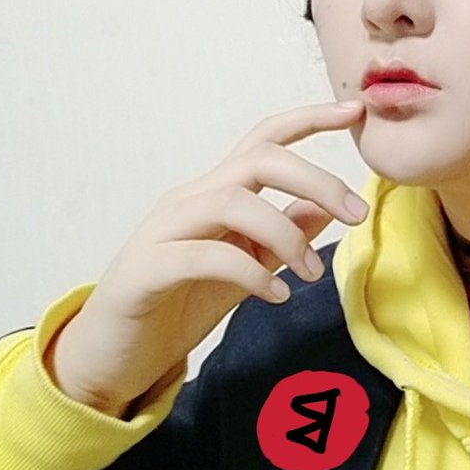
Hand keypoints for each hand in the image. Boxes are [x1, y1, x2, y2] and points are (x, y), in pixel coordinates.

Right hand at [44, 99, 367, 416]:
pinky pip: (204, 255)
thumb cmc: (177, 305)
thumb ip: (280, 238)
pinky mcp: (145, 270)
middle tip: (356, 214)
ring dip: (286, 234)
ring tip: (311, 273)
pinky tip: (276, 294)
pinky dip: (250, 271)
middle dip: (316, 178)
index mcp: (215, 194)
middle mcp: (188, 200)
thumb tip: (324, 208)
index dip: (309, 119)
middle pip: (258, 160)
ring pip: (233, 201)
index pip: (264, 140)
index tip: (355, 112)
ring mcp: (163, 231)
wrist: (113, 357)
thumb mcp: (245, 269)